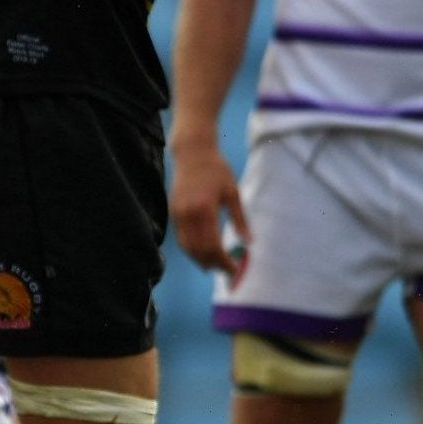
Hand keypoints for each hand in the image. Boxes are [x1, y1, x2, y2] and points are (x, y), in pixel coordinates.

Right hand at [169, 139, 246, 277]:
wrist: (192, 152)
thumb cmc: (216, 169)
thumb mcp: (233, 193)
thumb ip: (240, 220)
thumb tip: (249, 243)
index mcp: (205, 209)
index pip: (212, 245)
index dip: (223, 261)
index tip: (235, 269)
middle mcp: (188, 214)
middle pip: (198, 250)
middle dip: (213, 264)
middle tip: (227, 271)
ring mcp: (178, 213)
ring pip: (187, 247)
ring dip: (200, 260)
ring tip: (214, 267)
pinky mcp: (173, 211)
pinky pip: (182, 237)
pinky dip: (192, 249)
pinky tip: (203, 253)